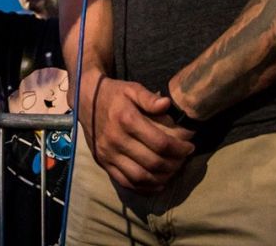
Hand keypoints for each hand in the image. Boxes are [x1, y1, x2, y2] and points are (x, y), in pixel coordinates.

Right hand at [80, 75, 194, 192]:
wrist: (85, 101)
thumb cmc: (114, 94)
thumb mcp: (131, 88)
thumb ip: (149, 97)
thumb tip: (167, 104)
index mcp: (126, 119)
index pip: (160, 142)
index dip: (179, 148)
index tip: (190, 147)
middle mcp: (116, 139)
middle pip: (153, 162)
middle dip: (175, 164)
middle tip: (184, 159)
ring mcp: (108, 154)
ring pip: (140, 176)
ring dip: (162, 178)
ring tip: (173, 171)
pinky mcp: (103, 163)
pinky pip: (125, 182)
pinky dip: (144, 187)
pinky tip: (157, 183)